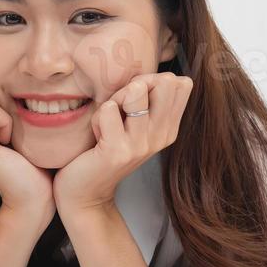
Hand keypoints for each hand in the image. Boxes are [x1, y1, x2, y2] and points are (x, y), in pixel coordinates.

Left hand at [53, 72, 192, 216]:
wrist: (85, 192)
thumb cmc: (105, 147)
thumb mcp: (132, 122)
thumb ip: (146, 99)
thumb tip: (155, 74)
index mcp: (169, 129)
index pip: (181, 84)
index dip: (154, 81)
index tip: (136, 100)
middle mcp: (161, 137)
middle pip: (164, 82)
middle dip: (136, 85)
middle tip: (120, 107)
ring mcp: (141, 145)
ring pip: (136, 92)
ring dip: (114, 99)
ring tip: (107, 121)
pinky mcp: (117, 151)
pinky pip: (108, 109)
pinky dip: (97, 116)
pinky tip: (96, 135)